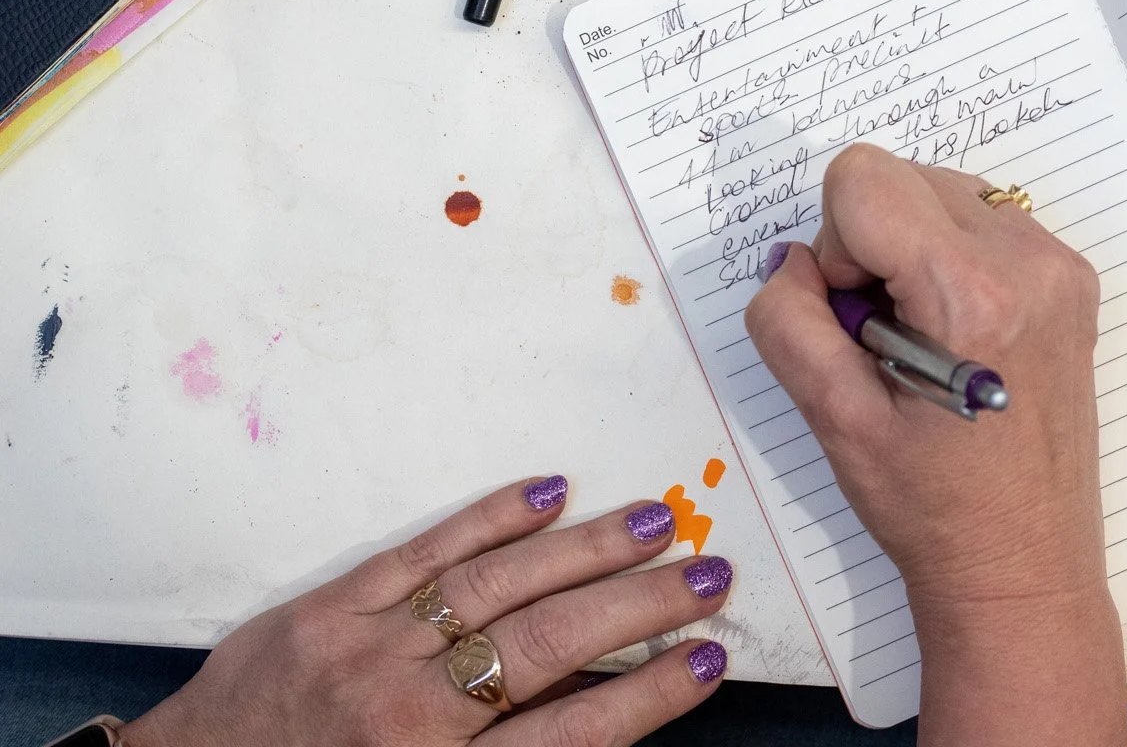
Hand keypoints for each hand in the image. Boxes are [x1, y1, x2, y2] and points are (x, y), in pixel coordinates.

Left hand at [120, 479, 732, 746]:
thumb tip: (598, 718)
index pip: (570, 737)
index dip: (648, 695)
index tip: (708, 658)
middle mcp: (405, 716)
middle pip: (547, 648)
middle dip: (642, 606)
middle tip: (711, 573)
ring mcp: (364, 652)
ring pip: (495, 587)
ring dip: (586, 550)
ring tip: (657, 521)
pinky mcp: (324, 609)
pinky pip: (418, 554)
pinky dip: (488, 520)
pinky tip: (549, 494)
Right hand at [745, 142, 1126, 746]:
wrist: (1024, 562)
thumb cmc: (933, 505)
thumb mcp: (833, 418)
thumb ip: (790, 321)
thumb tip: (793, 259)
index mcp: (969, 292)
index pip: (863, 179)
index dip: (835, 248)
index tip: (856, 320)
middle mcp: (1028, 260)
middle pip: (903, 177)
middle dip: (873, 247)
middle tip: (887, 339)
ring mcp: (1059, 265)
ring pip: (944, 193)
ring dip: (914, 250)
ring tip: (925, 341)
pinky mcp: (1072, 279)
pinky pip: (987, 223)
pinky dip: (955, 260)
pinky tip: (959, 338)